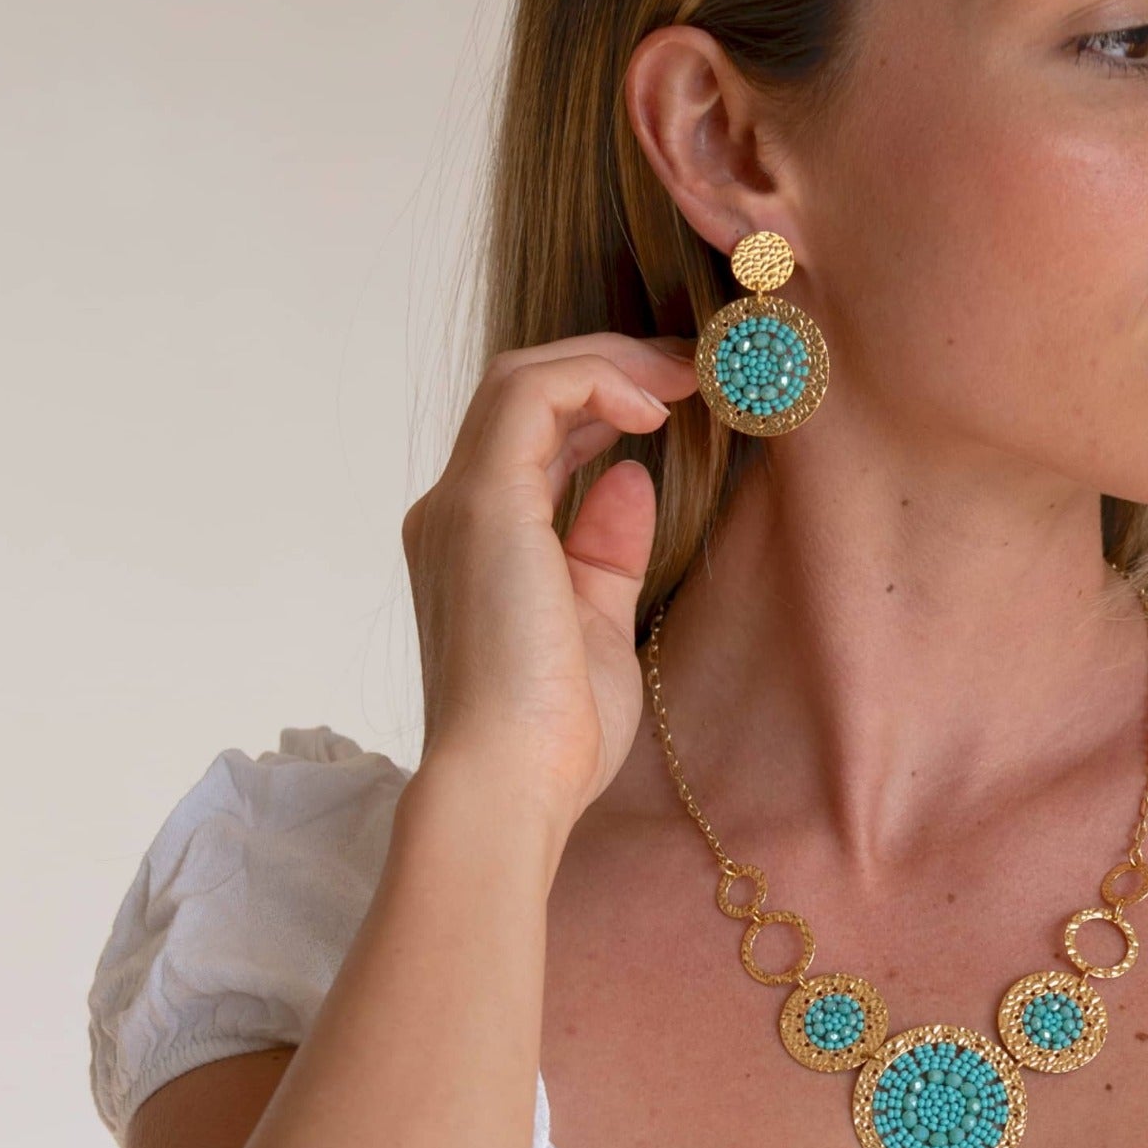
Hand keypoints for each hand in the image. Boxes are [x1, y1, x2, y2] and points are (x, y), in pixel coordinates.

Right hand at [400, 330, 699, 818]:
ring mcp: (461, 504)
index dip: (604, 400)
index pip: (533, 436)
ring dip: (610, 362)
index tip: (678, 399)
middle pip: (524, 390)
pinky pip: (531, 396)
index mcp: (476, 541)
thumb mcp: (599, 621)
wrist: (508, 786)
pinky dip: (596, 382)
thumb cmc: (556, 731)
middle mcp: (454, 512)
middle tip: (693, 366)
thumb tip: (633, 479)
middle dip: (612, 364)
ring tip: (686, 373)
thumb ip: (607, 548)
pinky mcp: (484, 503)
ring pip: (522, 377)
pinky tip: (655, 410)